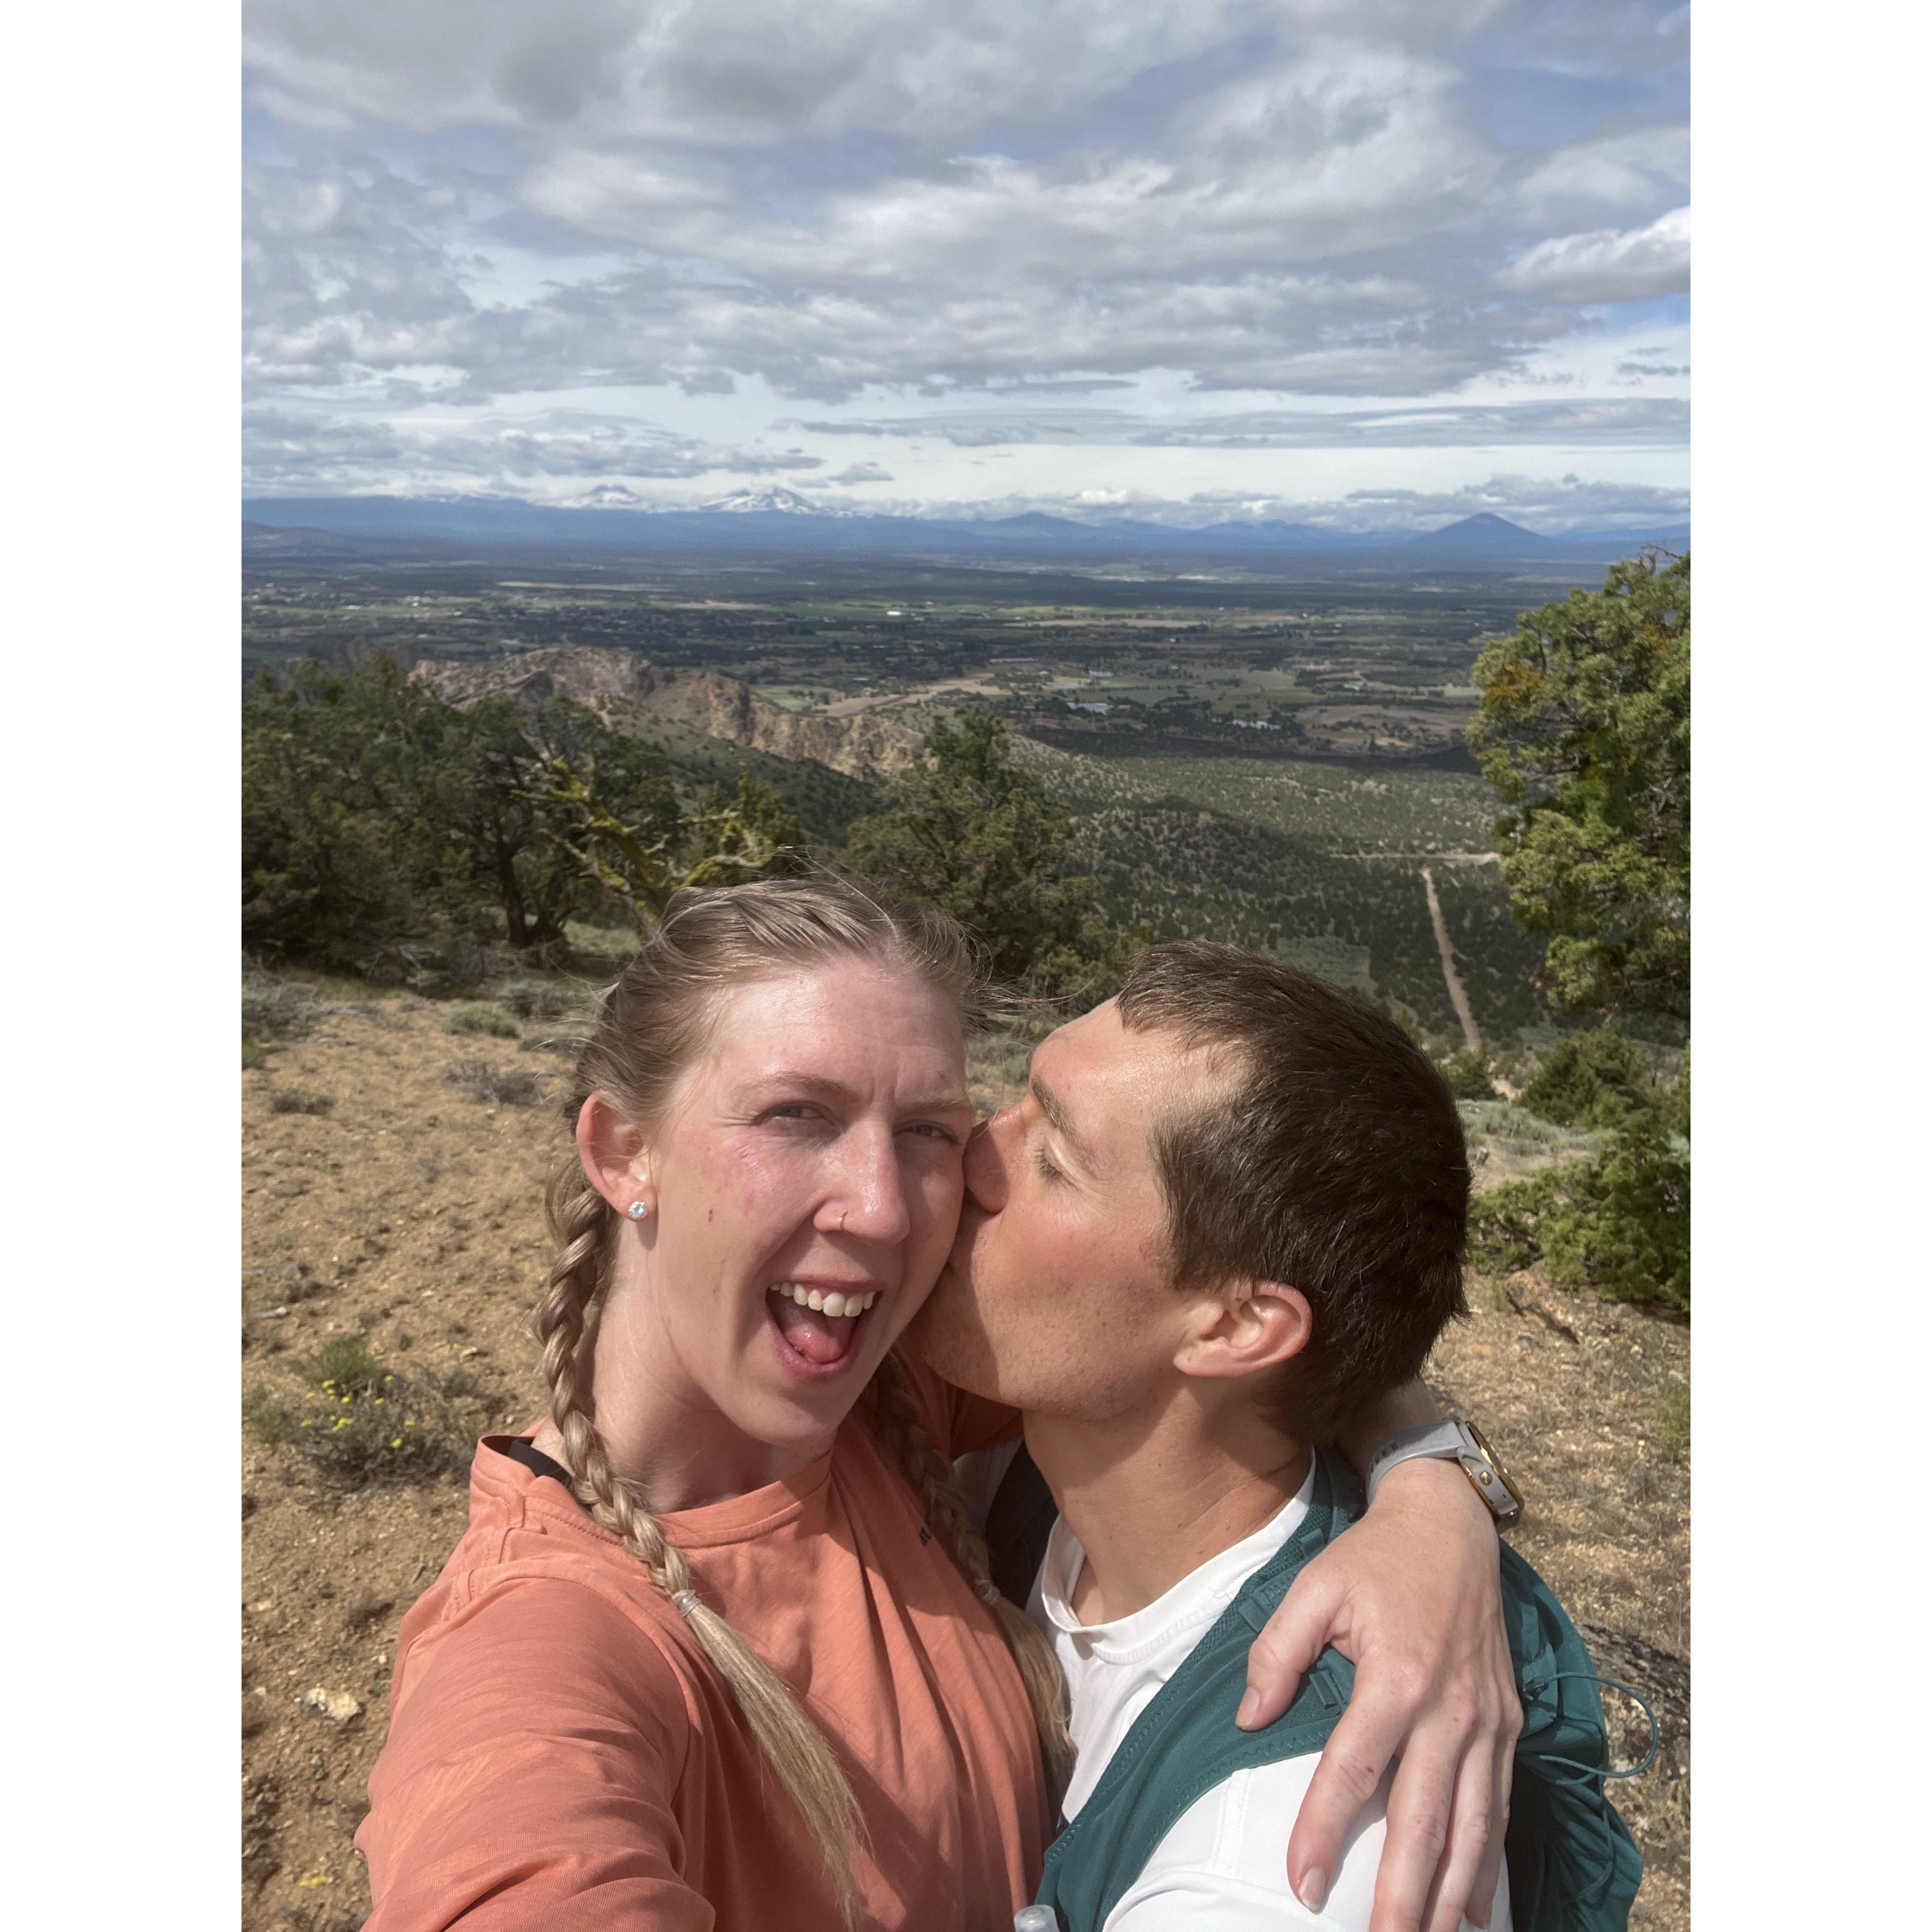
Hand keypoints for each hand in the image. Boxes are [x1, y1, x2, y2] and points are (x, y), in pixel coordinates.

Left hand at [1238, 1457, 1519, 1931]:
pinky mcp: (1507, 1727)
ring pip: (1470, 1830)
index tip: (1299, 1884)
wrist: (1451, 1527)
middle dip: (1399, 1896)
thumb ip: (1276, 1652)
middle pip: (1421, 1822)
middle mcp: (1448, 1711)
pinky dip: (1488, 1865)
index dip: (1322, 1832)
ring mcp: (1485, 1724)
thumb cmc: (1374, 1560)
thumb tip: (1248, 1718)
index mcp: (1395, 1677)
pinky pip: (1498, 1808)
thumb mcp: (1313, 1587)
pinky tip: (1474, 1912)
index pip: (1353, 1773)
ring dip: (1448, 1897)